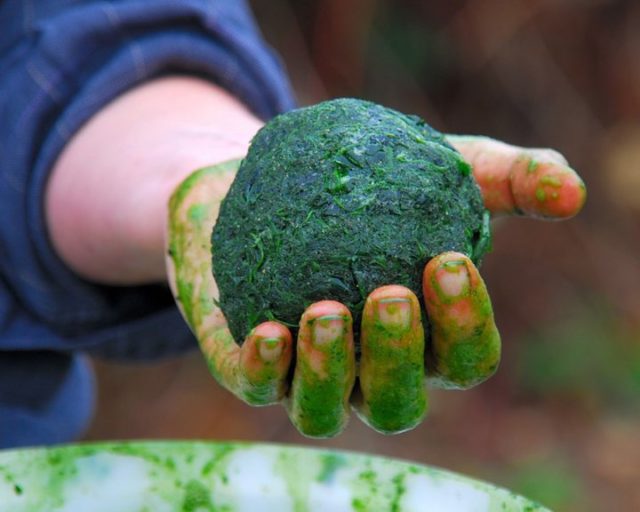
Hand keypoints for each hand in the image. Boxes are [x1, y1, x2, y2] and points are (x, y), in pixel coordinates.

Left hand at [166, 135, 585, 436]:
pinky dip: (264, 369)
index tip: (449, 261)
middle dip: (399, 358)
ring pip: (324, 411)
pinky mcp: (247, 362)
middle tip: (392, 294)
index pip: (462, 360)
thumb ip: (507, 179)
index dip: (466, 326)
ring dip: (331, 372)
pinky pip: (257, 386)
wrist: (267, 181)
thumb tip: (572, 191)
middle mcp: (368, 370)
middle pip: (397, 403)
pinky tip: (269, 331)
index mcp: (422, 340)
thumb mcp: (440, 170)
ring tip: (327, 311)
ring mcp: (307, 373)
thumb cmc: (364, 186)